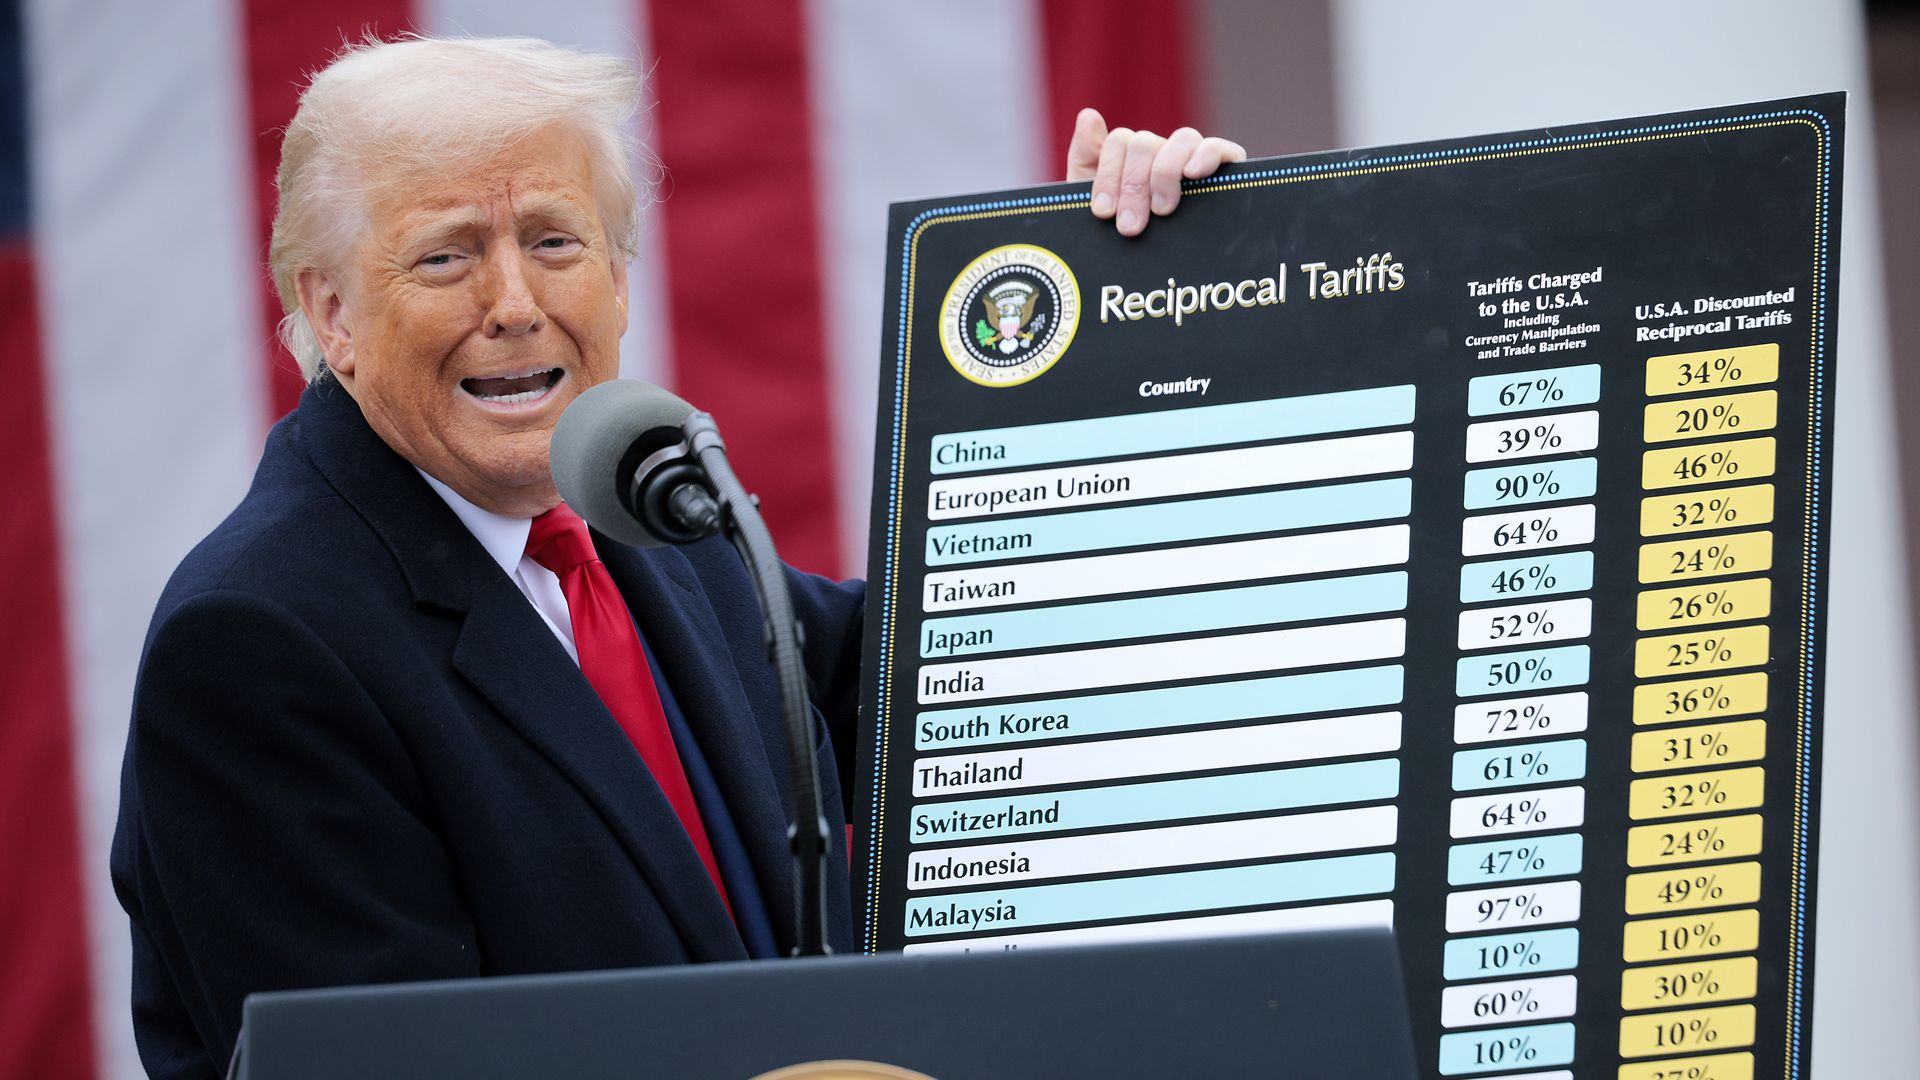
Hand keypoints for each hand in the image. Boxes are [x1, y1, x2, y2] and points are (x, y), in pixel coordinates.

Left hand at [1065, 107, 1246, 236]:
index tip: (1103, 212)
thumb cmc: (1121, 240)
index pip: (1120, 142)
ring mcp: (1194, 161)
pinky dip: (1206, 155)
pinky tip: (1193, 174)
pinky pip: (1220, 148)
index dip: (1108, 175)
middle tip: (1130, 226)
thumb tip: (1089, 115)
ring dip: (1165, 173)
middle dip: (1133, 186)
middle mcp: (1164, 155)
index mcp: (1132, 160)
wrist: (1150, 280)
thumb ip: (1085, 158)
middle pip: (1146, 143)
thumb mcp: (1092, 204)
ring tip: (1161, 210)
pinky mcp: (1226, 172)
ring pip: (1182, 138)